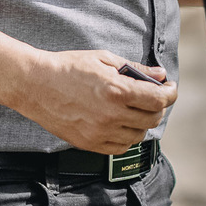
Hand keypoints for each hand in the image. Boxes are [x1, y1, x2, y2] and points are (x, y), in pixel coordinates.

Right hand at [11, 49, 175, 153]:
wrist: (36, 84)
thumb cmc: (69, 67)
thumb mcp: (105, 59)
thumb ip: (136, 70)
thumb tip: (160, 75)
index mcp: (117, 91)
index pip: (159, 99)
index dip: (170, 93)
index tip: (170, 88)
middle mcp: (111, 115)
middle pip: (152, 118)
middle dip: (158, 106)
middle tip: (153, 96)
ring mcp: (100, 132)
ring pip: (138, 135)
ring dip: (143, 122)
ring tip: (135, 109)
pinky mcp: (89, 143)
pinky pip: (120, 147)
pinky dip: (127, 136)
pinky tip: (121, 123)